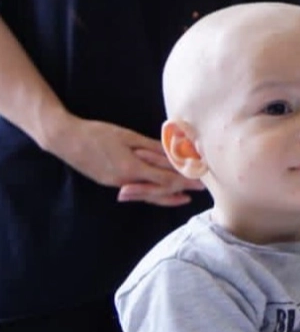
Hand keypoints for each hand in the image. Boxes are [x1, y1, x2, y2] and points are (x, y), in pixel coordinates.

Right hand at [48, 116, 202, 206]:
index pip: (165, 178)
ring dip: (168, 196)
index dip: (185, 180)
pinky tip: (160, 193)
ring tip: (184, 198)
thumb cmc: (98, 133)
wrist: (66, 140)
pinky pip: (137, 191)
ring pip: (148, 194)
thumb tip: (174, 152)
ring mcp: (116, 184)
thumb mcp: (128, 136)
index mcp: (131, 168)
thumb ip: (151, 147)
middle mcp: (125, 181)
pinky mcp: (110, 183)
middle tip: (200, 190)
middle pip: (159, 190)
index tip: (201, 180)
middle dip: (181, 190)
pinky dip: (152, 193)